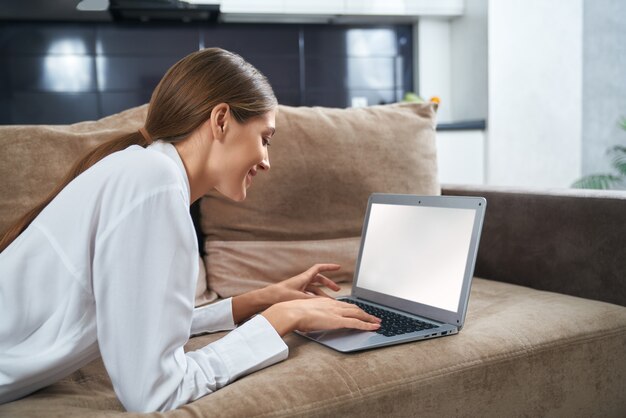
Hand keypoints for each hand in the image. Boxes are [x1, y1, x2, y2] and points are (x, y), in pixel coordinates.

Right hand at [261, 298, 381, 336]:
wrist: (291, 312)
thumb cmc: (293, 313)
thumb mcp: (305, 311)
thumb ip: (312, 314)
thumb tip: (311, 320)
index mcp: (326, 302)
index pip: (344, 305)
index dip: (353, 308)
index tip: (359, 311)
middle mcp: (333, 305)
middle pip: (354, 308)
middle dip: (365, 312)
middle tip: (373, 317)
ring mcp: (336, 312)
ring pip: (358, 314)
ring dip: (369, 318)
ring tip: (377, 322)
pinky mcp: (338, 321)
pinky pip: (356, 323)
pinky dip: (367, 325)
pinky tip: (374, 327)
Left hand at [263, 263, 342, 304]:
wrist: (267, 298)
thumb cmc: (280, 295)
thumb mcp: (299, 297)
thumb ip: (312, 299)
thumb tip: (324, 302)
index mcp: (304, 278)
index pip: (319, 268)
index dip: (329, 267)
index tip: (338, 267)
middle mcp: (302, 281)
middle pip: (319, 280)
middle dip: (329, 284)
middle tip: (336, 289)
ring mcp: (299, 287)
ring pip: (315, 288)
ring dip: (323, 293)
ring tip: (329, 301)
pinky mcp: (296, 294)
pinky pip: (309, 294)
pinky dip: (315, 298)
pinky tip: (318, 304)